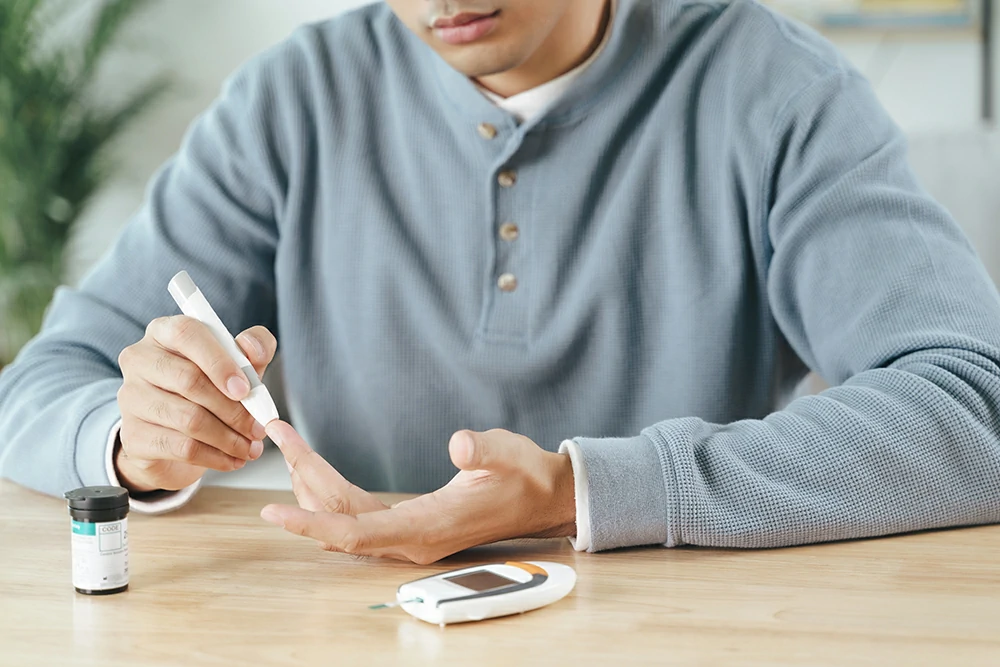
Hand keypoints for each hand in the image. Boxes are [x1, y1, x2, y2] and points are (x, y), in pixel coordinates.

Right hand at [115, 316, 276, 491]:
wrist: (175, 438)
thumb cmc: (211, 389)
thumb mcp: (239, 364)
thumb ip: (254, 347)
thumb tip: (251, 348)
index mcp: (165, 332)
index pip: (188, 334)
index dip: (220, 362)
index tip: (245, 389)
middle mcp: (140, 360)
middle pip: (189, 380)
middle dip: (234, 409)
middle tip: (259, 428)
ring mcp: (131, 398)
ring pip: (188, 418)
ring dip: (229, 437)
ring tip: (251, 447)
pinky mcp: (133, 436)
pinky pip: (181, 447)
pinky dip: (215, 456)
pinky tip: (232, 459)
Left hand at [260, 423, 576, 564]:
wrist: (543, 498)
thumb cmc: (525, 476)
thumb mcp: (508, 453)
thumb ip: (484, 449)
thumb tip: (459, 444)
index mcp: (427, 527)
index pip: (354, 533)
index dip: (310, 524)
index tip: (271, 513)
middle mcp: (410, 540)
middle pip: (339, 520)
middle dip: (304, 481)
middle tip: (279, 436)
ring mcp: (407, 536)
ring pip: (343, 518)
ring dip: (312, 485)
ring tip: (290, 443)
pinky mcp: (407, 525)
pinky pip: (355, 514)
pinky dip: (330, 491)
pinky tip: (316, 469)